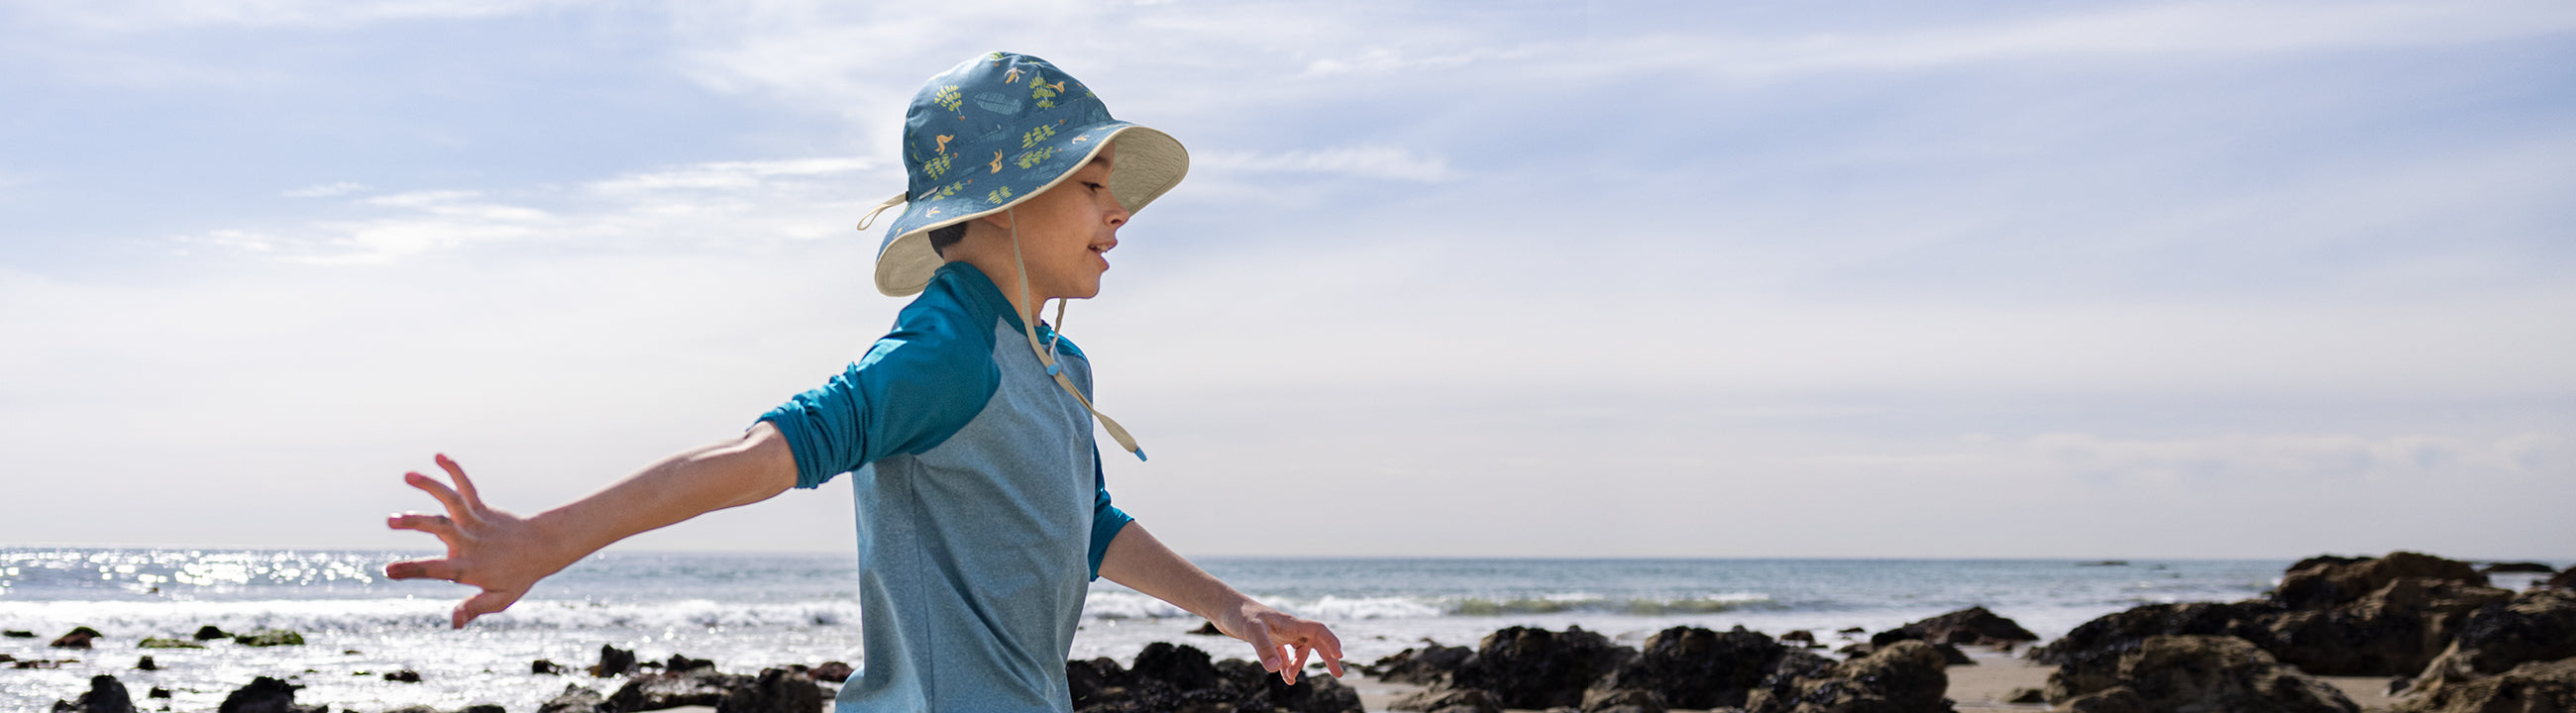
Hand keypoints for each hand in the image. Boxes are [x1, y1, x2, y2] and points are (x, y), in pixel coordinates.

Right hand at [383, 454, 570, 628]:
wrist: (544, 548)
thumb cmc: (518, 577)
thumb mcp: (499, 600)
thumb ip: (474, 609)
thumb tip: (453, 624)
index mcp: (469, 567)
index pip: (436, 570)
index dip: (413, 570)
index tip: (389, 570)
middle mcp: (470, 541)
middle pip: (440, 528)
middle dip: (414, 523)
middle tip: (390, 520)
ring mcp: (476, 522)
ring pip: (451, 501)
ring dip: (430, 487)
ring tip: (408, 475)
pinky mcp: (482, 508)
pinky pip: (467, 487)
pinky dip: (455, 471)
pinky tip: (439, 456)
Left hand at [1215, 603, 1345, 684]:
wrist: (1223, 608)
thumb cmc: (1239, 615)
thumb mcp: (1252, 631)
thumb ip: (1265, 649)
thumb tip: (1276, 670)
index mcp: (1291, 624)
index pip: (1318, 631)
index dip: (1331, 642)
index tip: (1339, 657)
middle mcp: (1289, 628)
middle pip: (1316, 642)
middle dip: (1327, 657)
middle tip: (1338, 674)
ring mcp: (1279, 634)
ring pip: (1300, 650)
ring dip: (1299, 665)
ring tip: (1290, 679)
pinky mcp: (1269, 639)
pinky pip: (1285, 654)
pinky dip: (1287, 666)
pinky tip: (1284, 677)